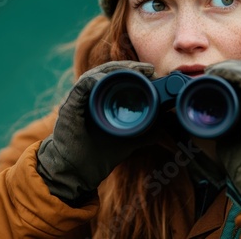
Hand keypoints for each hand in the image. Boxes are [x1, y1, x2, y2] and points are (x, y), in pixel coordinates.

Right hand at [37, 60, 157, 205]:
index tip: (152, 71)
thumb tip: (171, 135)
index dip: (134, 70)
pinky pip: (81, 87)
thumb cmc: (99, 155)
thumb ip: (146, 133)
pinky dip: (94, 80)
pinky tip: (106, 79)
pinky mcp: (70, 106)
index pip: (117, 76)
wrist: (76, 173)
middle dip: (128, 67)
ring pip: (96, 74)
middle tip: (148, 69)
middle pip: (108, 71)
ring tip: (135, 70)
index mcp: (102, 99)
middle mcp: (89, 95)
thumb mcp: (129, 140)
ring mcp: (78, 99)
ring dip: (115, 69)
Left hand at [205, 60, 240, 207]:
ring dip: (228, 68)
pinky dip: (232, 73)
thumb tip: (208, 115)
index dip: (232, 71)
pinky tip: (218, 74)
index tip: (213, 75)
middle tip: (210, 72)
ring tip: (211, 71)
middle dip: (229, 67)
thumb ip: (228, 119)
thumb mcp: (237, 131)